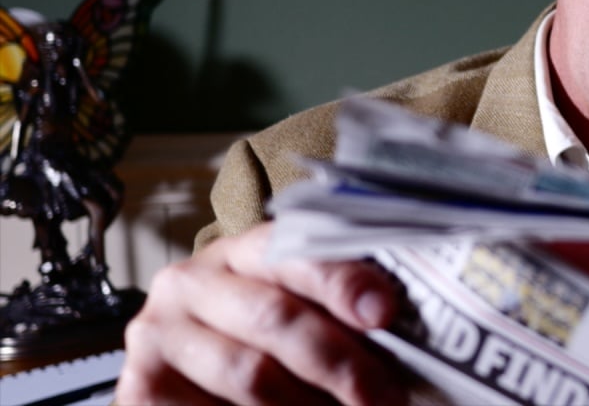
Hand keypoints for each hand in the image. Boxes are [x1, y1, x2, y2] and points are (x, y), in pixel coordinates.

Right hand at [118, 222, 409, 405]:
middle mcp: (192, 283)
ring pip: (251, 375)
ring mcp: (159, 336)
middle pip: (276, 319)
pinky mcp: (140, 389)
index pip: (295, 254)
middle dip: (342, 364)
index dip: (342, 281)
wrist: (192, 366)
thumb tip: (393, 319)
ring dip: (310, 405)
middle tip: (386, 396)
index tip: (384, 311)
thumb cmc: (266, 339)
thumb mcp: (298, 308)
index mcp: (242, 251)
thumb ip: (339, 305)